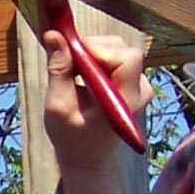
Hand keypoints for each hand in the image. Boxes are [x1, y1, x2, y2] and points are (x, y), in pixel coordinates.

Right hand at [42, 32, 151, 168]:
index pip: (126, 58)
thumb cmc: (71, 137)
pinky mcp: (133, 82)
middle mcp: (139, 90)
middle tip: (69, 63)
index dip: (99, 49)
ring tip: (75, 73)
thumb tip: (54, 35)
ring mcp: (139, 86)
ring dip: (93, 54)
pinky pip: (117, 57)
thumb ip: (59, 70)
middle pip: (122, 50)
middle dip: (93, 49)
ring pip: (119, 50)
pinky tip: (84, 76)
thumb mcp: (58, 106)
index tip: (73, 54)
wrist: (87, 158)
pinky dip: (98, 59)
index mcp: (126, 101)